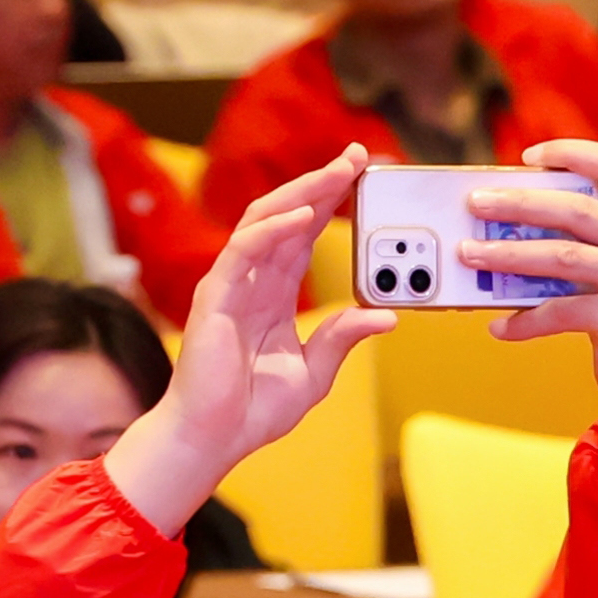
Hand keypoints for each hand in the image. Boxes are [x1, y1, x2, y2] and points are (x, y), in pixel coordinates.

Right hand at [103, 146, 386, 533]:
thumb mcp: (314, 373)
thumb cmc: (250, 411)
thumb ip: (341, 339)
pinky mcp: (215, 298)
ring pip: (264, 220)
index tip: (360, 173)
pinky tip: (303, 216)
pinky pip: (244, 250)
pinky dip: (273, 229)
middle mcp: (252, 281)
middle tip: (356, 156)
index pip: (304, 234)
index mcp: (274, 295)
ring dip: (302, 192)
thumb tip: (386, 316)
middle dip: (321, 182)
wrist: (212, 440)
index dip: (330, 200)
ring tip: (337, 174)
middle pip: (287, 214)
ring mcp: (231, 285)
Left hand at [471, 139, 597, 493]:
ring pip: (561, 256)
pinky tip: (497, 326)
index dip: (571, 153)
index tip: (527, 156)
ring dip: (507, 255)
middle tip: (474, 204)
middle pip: (575, 209)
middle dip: (518, 204)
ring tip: (468, 255)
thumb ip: (581, 243)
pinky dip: (523, 321)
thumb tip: (505, 226)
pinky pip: (559, 312)